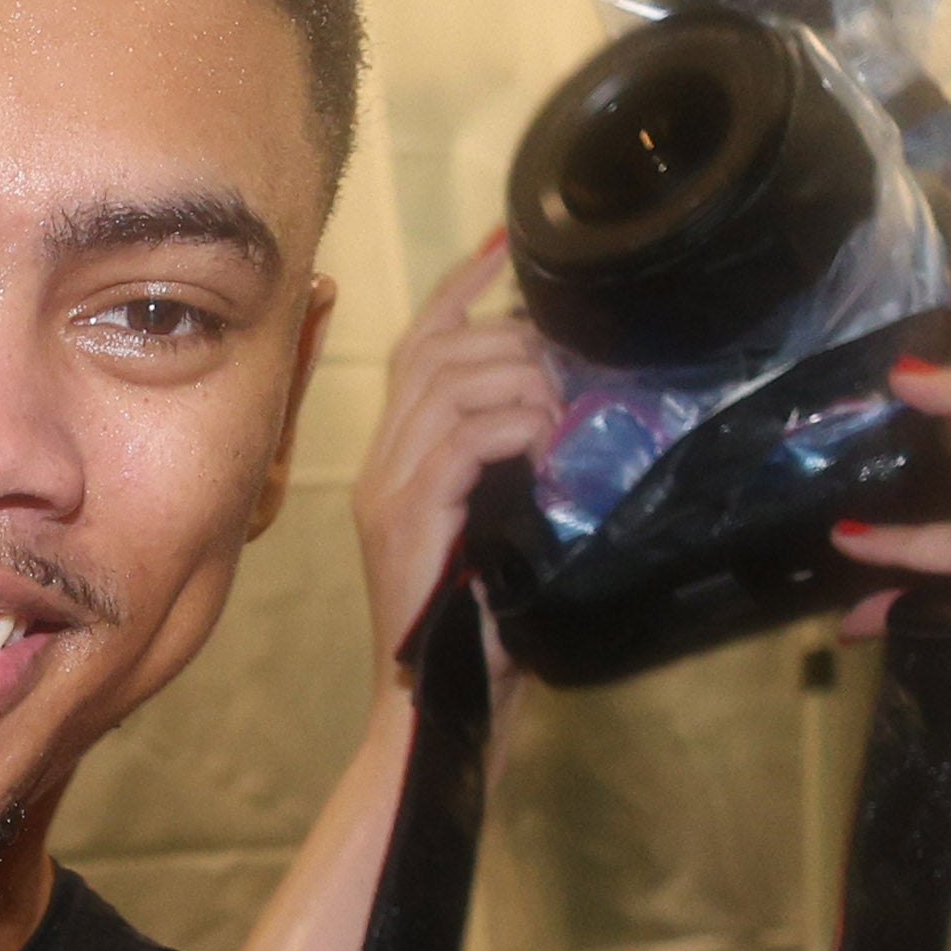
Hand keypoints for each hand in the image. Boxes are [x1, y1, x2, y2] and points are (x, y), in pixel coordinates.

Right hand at [351, 232, 552, 695]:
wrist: (441, 705)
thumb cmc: (484, 624)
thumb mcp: (506, 521)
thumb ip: (516, 461)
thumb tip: (570, 401)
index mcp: (397, 457)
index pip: (420, 344)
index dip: (461, 287)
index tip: (506, 245)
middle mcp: (380, 462)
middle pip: (436, 352)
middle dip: (511, 340)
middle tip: (568, 373)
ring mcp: (387, 489)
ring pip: (449, 385)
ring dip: (520, 384)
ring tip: (563, 418)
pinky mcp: (406, 518)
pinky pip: (460, 439)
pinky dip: (510, 427)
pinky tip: (543, 444)